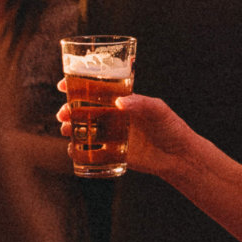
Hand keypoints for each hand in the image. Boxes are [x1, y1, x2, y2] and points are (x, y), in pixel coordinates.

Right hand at [59, 84, 194, 178]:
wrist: (179, 156)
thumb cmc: (171, 127)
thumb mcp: (158, 110)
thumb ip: (141, 103)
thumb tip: (119, 102)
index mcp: (122, 100)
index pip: (96, 89)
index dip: (77, 85)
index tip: (63, 85)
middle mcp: (113, 116)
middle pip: (84, 109)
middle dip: (68, 109)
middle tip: (62, 113)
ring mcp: (112, 134)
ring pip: (83, 129)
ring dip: (70, 128)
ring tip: (66, 129)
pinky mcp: (112, 153)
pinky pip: (90, 151)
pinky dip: (77, 150)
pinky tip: (73, 149)